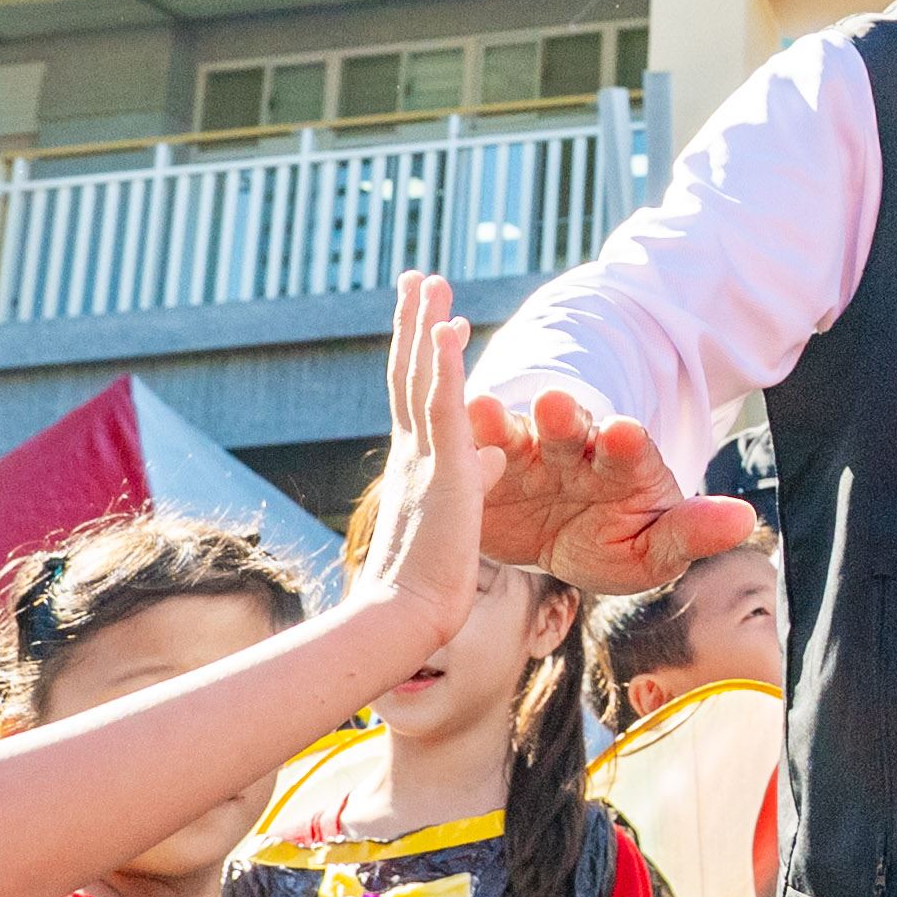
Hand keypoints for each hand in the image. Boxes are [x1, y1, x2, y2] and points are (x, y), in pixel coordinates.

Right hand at [346, 278, 503, 650]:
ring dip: (426, 326)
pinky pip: (444, 406)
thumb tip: (492, 456)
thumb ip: (470, 478)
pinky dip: (445, 364)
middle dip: (412, 323)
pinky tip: (450, 327)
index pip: (413, 394)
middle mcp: (412, 451)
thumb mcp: (456, 517)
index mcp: (414, 463)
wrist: (403, 618)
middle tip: (415, 278)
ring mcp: (425, 457)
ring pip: (421, 378)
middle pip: (408, 372)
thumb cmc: (426, 584)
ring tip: (431, 282)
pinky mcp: (444, 470)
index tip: (423, 317)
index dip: (416, 352)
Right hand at [471, 385, 752, 595]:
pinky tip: (444, 425)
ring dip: (503, 421)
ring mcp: (528, 453)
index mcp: (623, 467)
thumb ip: (691, 532)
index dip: (626, 443)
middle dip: (565, 418)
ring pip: (517, 432)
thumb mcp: (655, 548)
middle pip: (572, 431)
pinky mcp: (484, 463)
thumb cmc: (617, 540)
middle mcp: (575, 451)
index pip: (628, 451)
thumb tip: (745, 518)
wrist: (561, 538)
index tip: (624, 434)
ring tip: (484, 408)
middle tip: (556, 405)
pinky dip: (462, 437)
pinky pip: (471, 450)